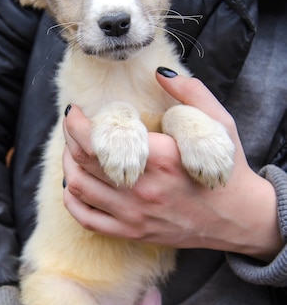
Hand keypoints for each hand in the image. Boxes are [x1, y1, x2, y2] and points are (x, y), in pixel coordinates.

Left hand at [63, 71, 281, 260]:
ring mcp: (134, 214)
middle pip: (84, 160)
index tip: (75, 111)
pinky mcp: (131, 232)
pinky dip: (72, 200)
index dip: (76, 123)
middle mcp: (142, 188)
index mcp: (161, 158)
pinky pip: (86, 219)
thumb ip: (190, 93)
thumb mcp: (219, 123)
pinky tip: (75, 184)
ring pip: (79, 187)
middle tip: (72, 126)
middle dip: (69, 138)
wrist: (236, 217)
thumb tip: (159, 72)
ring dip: (68, 165)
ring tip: (73, 151)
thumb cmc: (227, 168)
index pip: (99, 139)